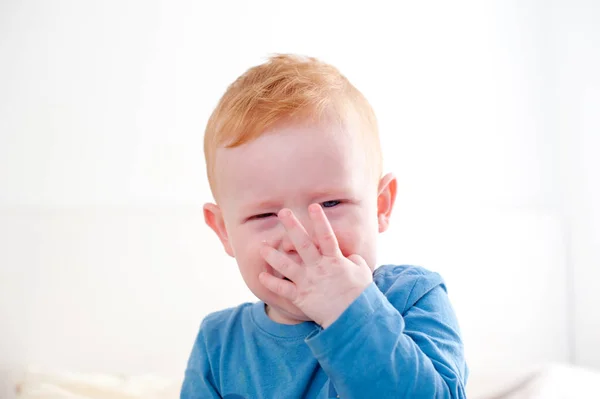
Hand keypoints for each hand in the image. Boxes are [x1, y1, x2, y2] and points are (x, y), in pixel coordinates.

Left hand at [258, 204, 372, 327]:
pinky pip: (282, 289)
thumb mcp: (362, 271)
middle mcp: (318, 268)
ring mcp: (308, 282)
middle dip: (292, 227)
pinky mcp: (301, 297)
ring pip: (286, 265)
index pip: (327, 236)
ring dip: (273, 255)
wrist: (353, 318)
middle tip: (282, 212)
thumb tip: (345, 254)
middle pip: (303, 243)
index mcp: (335, 260)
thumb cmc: (360, 294)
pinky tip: (261, 275)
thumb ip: (352, 258)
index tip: (313, 206)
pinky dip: (271, 282)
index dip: (320, 221)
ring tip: (262, 246)